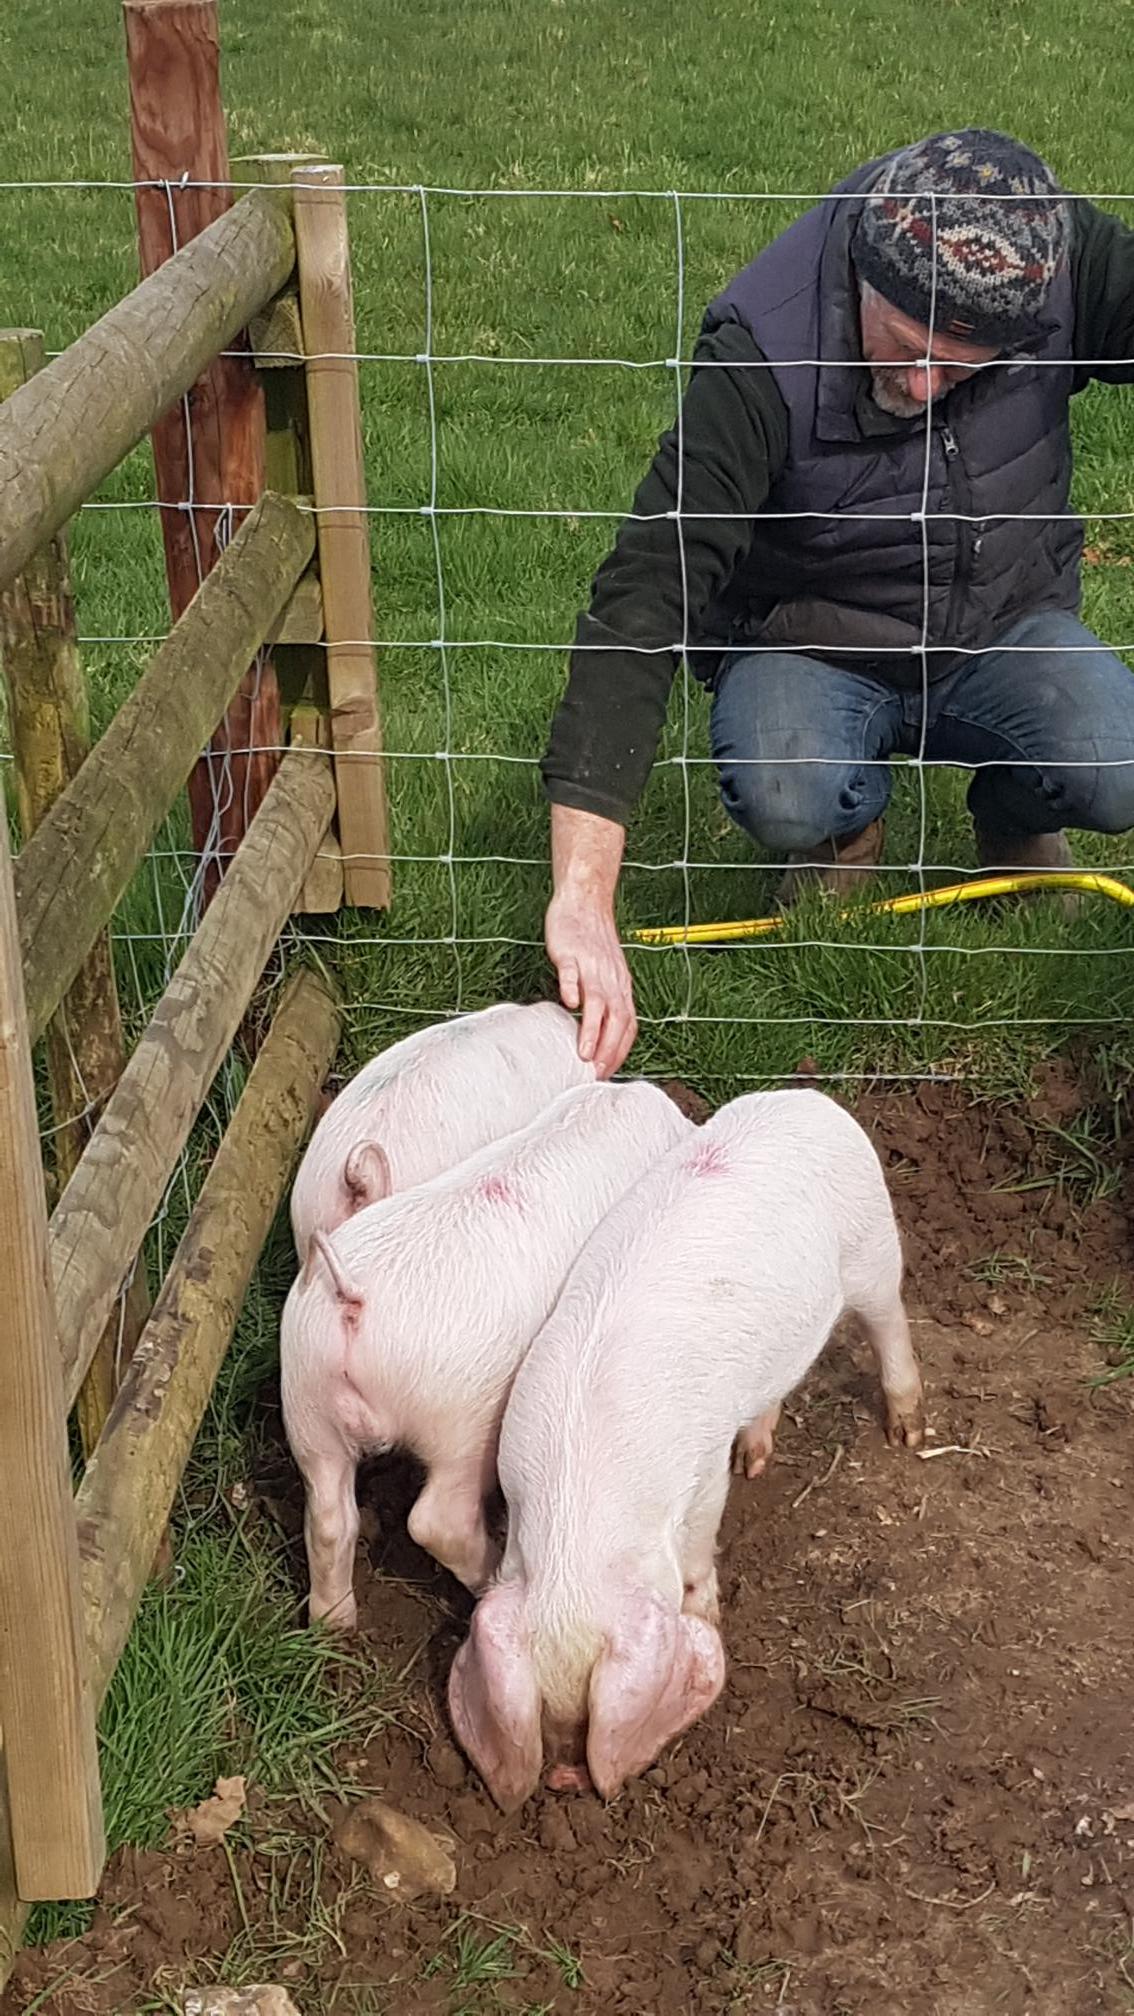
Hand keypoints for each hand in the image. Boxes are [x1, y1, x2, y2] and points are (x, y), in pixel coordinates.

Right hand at [545, 885, 636, 1077]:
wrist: (585, 902)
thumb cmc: (592, 942)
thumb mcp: (606, 975)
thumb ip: (605, 1003)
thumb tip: (598, 1036)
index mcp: (620, 987)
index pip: (628, 1025)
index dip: (619, 1051)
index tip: (607, 1074)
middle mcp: (611, 979)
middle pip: (617, 1019)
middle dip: (609, 1050)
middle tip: (596, 1074)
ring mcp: (591, 965)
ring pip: (598, 1000)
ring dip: (593, 1029)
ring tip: (584, 1054)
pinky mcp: (571, 951)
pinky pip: (572, 971)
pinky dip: (571, 987)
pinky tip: (567, 1003)